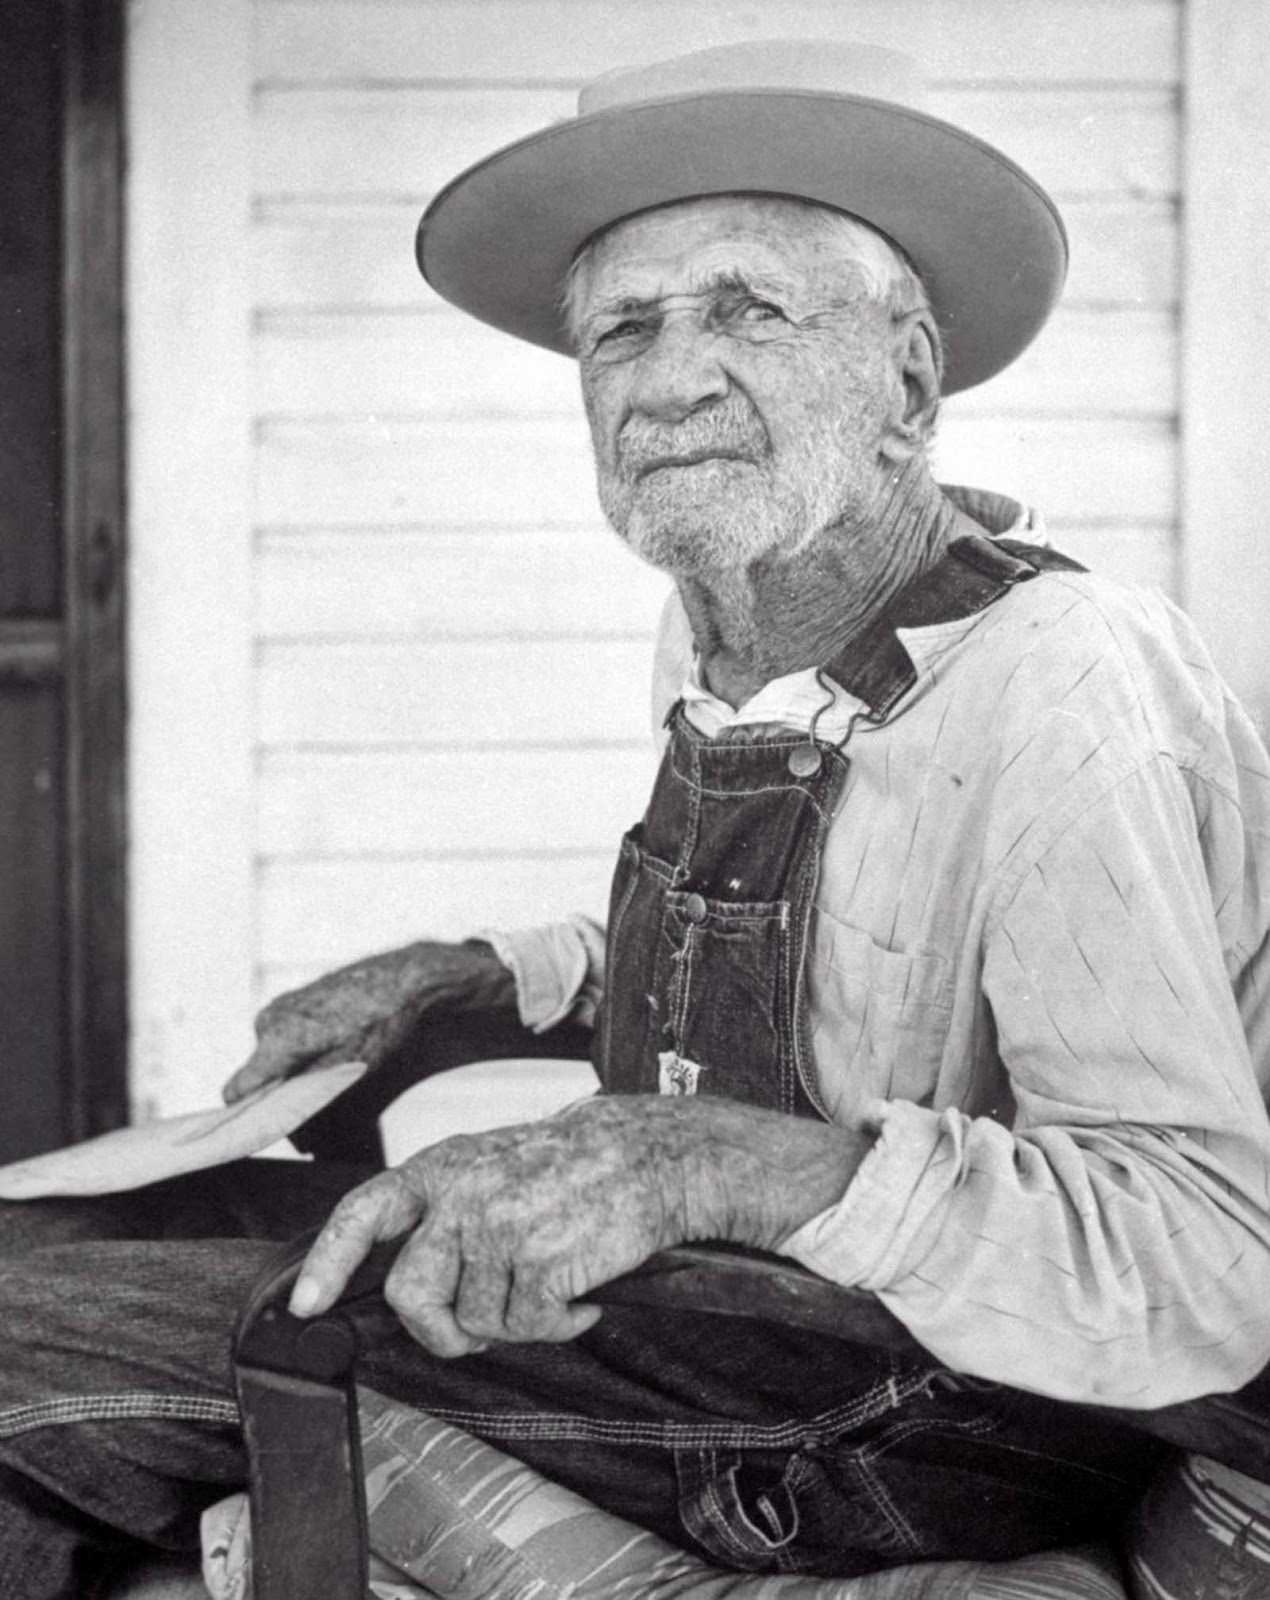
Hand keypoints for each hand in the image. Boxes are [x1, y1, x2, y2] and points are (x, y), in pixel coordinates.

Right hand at [223, 939, 515, 1102]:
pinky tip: (329, 1046)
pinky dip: (297, 1050)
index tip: (269, 1126)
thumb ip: (308, 1097)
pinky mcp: (289, 1000)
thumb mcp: (344, 1071)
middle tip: (317, 1099)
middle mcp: (268, 1021)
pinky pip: (281, 1036)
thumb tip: (291, 1126)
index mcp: (278, 1040)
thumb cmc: (379, 1024)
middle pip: (257, 1076)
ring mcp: (278, 1007)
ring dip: (292, 1070)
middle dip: (280, 1093)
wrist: (401, 979)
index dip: (248, 1114)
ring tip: (331, 1066)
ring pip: (271, 1056)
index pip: (237, 1091)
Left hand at [290, 1095, 870, 1355]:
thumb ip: (442, 1211)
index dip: (328, 1262)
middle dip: (439, 1331)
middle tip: (475, 1331)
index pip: (363, 1211)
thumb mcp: (492, 1167)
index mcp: (443, 1168)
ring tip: (554, 1286)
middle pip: (409, 1293)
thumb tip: (400, 1283)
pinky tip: (583, 1292)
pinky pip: (533, 1326)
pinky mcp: (541, 1260)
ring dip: (518, 1320)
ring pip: (477, 1320)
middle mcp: (462, 1194)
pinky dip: (562, 1323)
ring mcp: (500, 1226)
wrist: (652, 1156)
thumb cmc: (571, 1169)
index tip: (306, 1307)